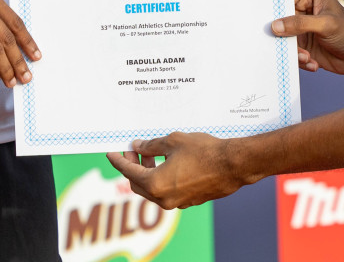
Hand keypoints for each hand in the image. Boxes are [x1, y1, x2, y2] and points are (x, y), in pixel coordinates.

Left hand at [106, 132, 242, 208]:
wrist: (232, 166)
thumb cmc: (204, 151)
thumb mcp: (173, 141)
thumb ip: (151, 145)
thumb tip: (138, 147)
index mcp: (156, 184)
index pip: (129, 172)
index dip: (118, 161)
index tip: (111, 153)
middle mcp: (164, 198)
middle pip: (138, 185)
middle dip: (132, 167)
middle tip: (134, 151)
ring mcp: (177, 202)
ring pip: (153, 190)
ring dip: (147, 173)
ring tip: (152, 154)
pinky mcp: (189, 201)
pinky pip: (167, 192)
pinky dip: (161, 179)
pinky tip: (167, 163)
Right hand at [270, 0, 343, 74]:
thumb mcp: (326, 25)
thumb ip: (300, 24)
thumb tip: (275, 26)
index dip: (273, 9)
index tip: (266, 22)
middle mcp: (301, 9)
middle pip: (279, 20)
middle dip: (282, 36)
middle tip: (289, 47)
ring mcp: (300, 27)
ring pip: (282, 39)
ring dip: (293, 52)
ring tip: (308, 58)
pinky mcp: (302, 44)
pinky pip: (290, 52)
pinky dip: (300, 60)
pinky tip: (314, 64)